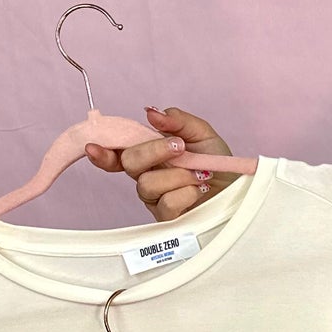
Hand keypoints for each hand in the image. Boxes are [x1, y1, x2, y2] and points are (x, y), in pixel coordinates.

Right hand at [85, 106, 235, 223]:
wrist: (239, 190)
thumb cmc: (218, 165)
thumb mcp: (202, 134)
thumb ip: (177, 120)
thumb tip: (151, 112)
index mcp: (150, 156)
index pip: (118, 155)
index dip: (102, 153)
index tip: (93, 147)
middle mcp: (148, 177)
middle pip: (130, 163)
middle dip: (153, 151)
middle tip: (178, 147)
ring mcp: (156, 200)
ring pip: (147, 184)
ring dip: (178, 175)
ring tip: (200, 173)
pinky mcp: (168, 219)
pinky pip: (166, 204)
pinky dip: (186, 193)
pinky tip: (199, 190)